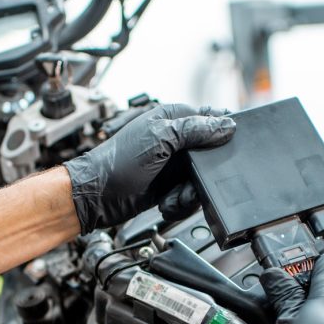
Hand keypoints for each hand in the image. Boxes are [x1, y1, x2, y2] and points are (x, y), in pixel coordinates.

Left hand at [65, 103, 234, 233]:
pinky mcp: (170, 186)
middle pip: (211, 156)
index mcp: (173, 119)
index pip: (211, 119)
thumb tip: (226, 126)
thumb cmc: (116, 164)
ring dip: (188, 194)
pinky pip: (190, 196)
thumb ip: (194, 130)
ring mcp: (173, 165)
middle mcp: (175, 141)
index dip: (221, 136)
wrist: (96, 198)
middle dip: (203, 175)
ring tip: (172, 198)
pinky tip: (167, 203)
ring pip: (202, 180)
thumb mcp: (159, 140)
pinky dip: (180, 204)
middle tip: (190, 185)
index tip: (222, 153)